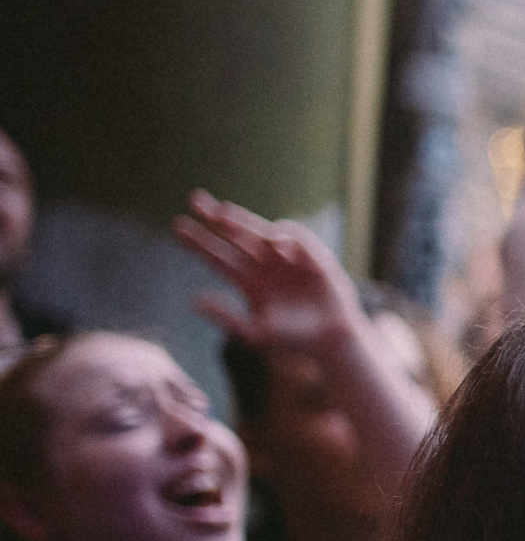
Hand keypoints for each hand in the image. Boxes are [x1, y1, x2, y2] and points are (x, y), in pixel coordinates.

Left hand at [176, 193, 368, 358]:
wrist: (331, 341)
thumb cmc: (293, 341)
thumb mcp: (255, 334)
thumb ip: (226, 318)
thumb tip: (195, 300)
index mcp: (248, 283)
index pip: (218, 257)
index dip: (198, 242)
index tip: (178, 226)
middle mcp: (264, 266)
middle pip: (234, 236)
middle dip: (215, 218)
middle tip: (195, 199)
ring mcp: (288, 259)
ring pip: (259, 232)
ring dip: (241, 221)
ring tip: (222, 215)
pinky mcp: (312, 256)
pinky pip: (296, 237)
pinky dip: (285, 237)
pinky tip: (276, 244)